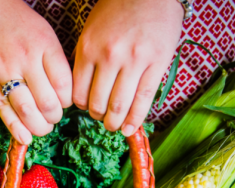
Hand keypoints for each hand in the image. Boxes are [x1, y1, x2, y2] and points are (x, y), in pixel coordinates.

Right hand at [0, 0, 72, 144]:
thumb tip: (63, 91)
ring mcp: (3, 70)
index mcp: (44, 45)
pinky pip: (3, 109)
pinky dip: (16, 128)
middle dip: (54, 118)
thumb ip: (52, 59)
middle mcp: (26, 59)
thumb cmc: (11, 18)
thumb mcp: (42, 31)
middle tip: (53, 118)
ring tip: (42, 127)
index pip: (65, 86)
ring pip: (28, 111)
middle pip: (48, 103)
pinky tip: (25, 138)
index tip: (64, 103)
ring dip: (39, 126)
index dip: (67, 102)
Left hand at [73, 0, 183, 135]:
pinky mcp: (156, 65)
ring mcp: (134, 62)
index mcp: (89, 49)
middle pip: (98, 103)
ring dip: (115, 123)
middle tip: (102, 119)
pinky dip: (135, 119)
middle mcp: (109, 57)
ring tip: (115, 126)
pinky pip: (143, 100)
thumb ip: (86, 59)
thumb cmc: (118, 10)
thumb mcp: (91, 30)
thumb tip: (82, 91)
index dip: (82, 106)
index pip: (79, 92)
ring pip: (119, 106)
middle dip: (98, 117)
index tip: (87, 109)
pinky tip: (131, 129)